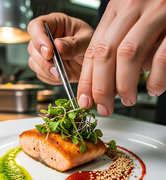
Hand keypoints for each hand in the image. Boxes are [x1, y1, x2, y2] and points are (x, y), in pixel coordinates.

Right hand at [27, 13, 92, 84]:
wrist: (95, 63)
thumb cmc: (92, 45)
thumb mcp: (88, 41)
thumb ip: (74, 44)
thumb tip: (58, 45)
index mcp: (56, 24)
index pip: (37, 26)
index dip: (39, 39)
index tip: (49, 52)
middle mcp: (47, 38)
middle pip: (33, 48)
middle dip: (44, 61)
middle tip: (58, 69)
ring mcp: (45, 54)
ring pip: (34, 63)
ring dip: (47, 72)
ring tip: (63, 74)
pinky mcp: (47, 67)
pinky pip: (41, 75)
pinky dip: (51, 79)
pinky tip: (62, 77)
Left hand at [77, 0, 165, 115]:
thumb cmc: (157, 13)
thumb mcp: (131, 25)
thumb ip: (118, 49)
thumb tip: (108, 86)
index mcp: (116, 9)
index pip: (93, 49)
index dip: (86, 79)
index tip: (85, 99)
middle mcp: (132, 8)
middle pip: (106, 53)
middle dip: (101, 87)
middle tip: (104, 106)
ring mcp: (155, 14)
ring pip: (128, 55)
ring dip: (125, 85)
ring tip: (128, 100)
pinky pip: (161, 58)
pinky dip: (155, 80)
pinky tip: (153, 89)